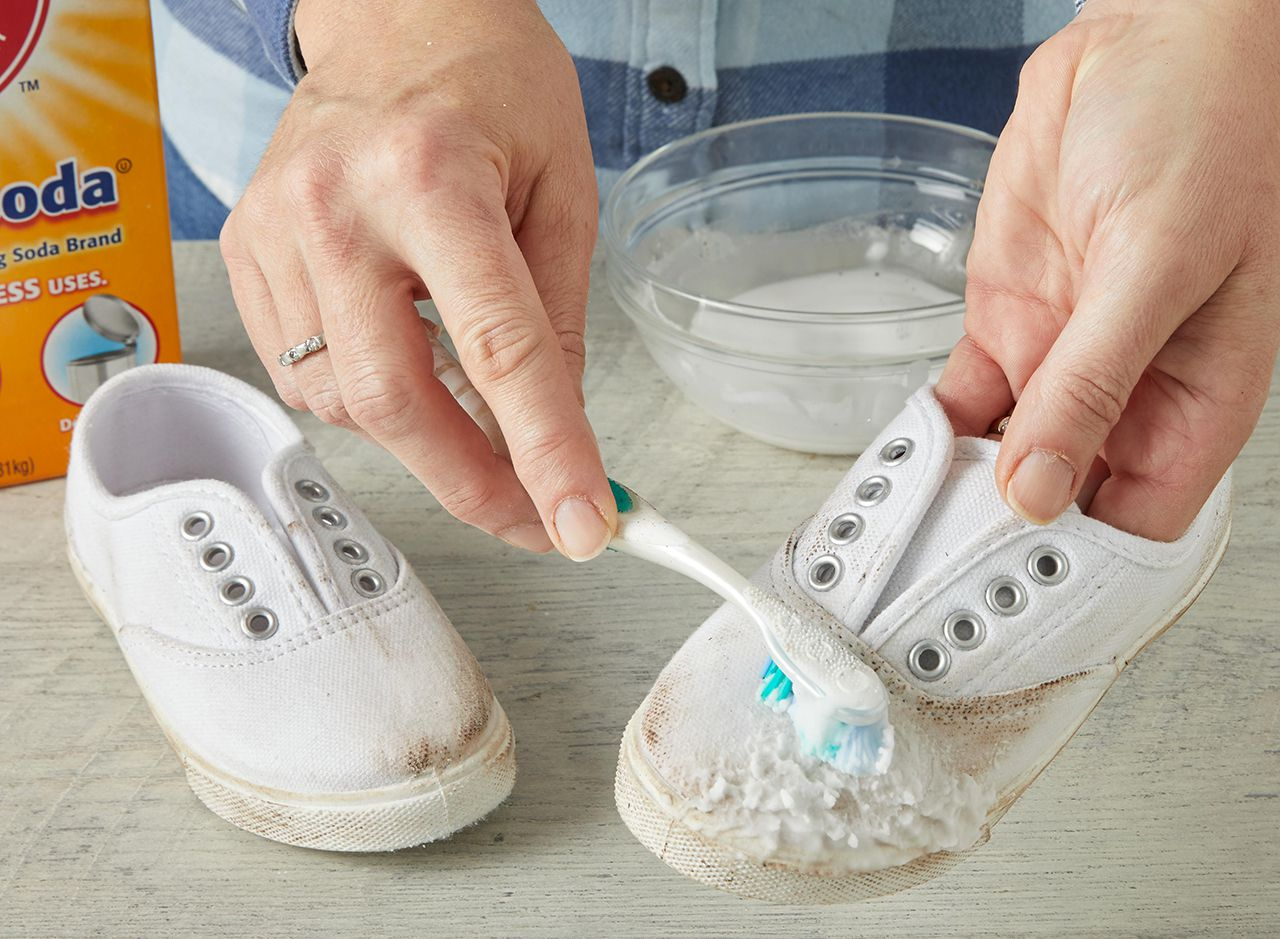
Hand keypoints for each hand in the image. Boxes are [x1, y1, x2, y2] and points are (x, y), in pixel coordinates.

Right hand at [219, 0, 614, 558]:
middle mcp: (337, 204)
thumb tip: (556, 433)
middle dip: (472, 483)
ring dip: (423, 435)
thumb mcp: (563, 189)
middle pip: (394, 399)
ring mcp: (276, 230)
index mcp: (434, 175)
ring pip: (345, 402)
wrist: (395, 15)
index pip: (498, 348)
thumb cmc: (489, 82)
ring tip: (473, 407)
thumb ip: (558, 320)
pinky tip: (406, 362)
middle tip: (531, 516)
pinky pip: (304, 377)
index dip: (547, 453)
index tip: (582, 523)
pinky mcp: (247, 252)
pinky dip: (368, 400)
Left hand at [937, 0, 1279, 540]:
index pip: (1138, 522)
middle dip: (1002, 547)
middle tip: (932, 594)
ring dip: (955, 499)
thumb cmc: (1203, 129)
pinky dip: (932, 436)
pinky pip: (966, 401)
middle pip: (1060, 503)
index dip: (1081, 574)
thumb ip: (1096, 382)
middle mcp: (1126, 395)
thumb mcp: (1159, 265)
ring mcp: (1062, 361)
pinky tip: (900, 467)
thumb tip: (1041, 488)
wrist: (1147, 42)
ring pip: (1004, 459)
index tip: (1014, 613)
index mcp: (1196, 399)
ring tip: (899, 547)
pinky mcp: (1009, 322)